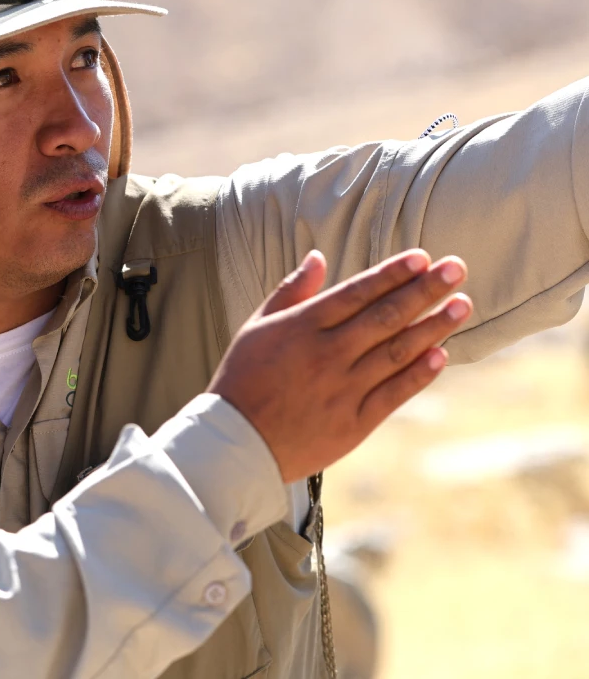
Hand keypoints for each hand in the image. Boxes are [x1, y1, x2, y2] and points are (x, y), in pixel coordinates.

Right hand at [208, 249, 471, 482]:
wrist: (236, 442)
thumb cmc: (243, 378)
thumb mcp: (257, 326)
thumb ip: (291, 291)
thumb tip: (318, 257)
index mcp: (303, 326)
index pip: (357, 292)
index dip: (392, 273)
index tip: (422, 257)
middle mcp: (328, 354)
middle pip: (385, 316)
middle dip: (424, 290)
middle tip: (457, 269)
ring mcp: (343, 389)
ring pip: (397, 352)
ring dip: (433, 327)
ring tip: (462, 305)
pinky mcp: (354, 423)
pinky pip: (393, 394)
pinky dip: (419, 374)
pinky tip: (441, 354)